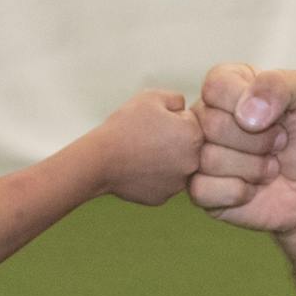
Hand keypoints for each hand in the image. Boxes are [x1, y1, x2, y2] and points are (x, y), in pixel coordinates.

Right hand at [89, 90, 201, 205]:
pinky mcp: (163, 198)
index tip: (152, 123)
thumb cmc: (126, 124)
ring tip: (140, 153)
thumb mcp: (152, 97)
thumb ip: (177, 99)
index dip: (169, 118)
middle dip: (171, 141)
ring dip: (163, 160)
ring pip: (174, 167)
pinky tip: (136, 168)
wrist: (100, 159)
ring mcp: (178, 184)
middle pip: (186, 147)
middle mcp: (193, 163)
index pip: (190, 122)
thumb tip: (185, 109)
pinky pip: (161, 183)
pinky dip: (151, 177)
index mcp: (194, 136)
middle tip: (146, 138)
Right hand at [189, 63, 295, 234]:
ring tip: (269, 167)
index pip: (216, 86)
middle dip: (257, 141)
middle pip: (211, 124)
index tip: (275, 117)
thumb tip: (245, 110)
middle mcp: (206, 115)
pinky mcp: (199, 188)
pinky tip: (252, 189)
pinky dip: (238, 192)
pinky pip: (202, 190)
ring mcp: (199, 153)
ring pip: (209, 159)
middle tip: (277, 145)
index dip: (250, 105)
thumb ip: (279, 84)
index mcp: (228, 84)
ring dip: (253, 168)